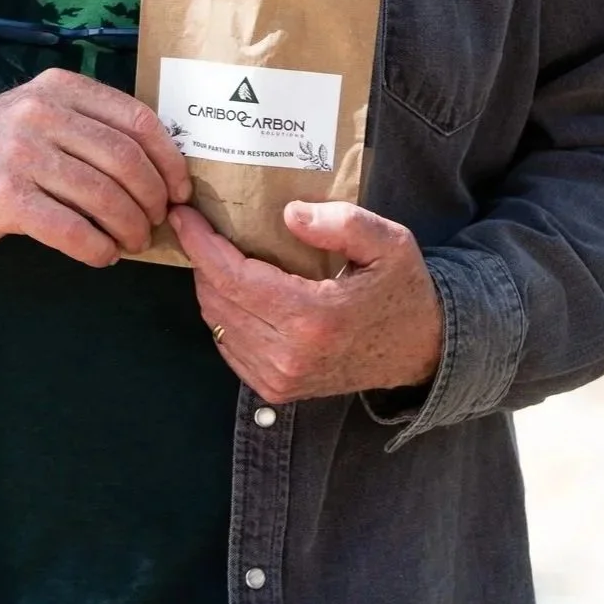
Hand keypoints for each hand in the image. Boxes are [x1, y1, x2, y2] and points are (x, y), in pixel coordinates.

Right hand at [0, 67, 192, 267]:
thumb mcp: (38, 113)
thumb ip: (89, 124)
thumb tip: (161, 164)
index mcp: (59, 87)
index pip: (136, 119)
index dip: (168, 159)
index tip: (179, 189)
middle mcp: (40, 112)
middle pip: (125, 159)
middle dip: (152, 198)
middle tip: (156, 222)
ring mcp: (20, 152)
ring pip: (102, 195)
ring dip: (129, 228)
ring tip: (131, 242)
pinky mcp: (4, 196)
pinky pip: (71, 228)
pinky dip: (97, 248)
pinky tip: (101, 255)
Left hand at [168, 200, 443, 404]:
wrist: (420, 350)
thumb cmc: (401, 289)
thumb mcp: (389, 243)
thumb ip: (342, 223)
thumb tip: (288, 215)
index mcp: (313, 318)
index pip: (232, 277)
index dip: (200, 243)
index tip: (183, 214)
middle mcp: (289, 355)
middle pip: (217, 299)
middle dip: (200, 258)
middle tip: (198, 225)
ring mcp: (280, 378)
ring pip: (218, 322)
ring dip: (209, 284)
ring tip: (213, 251)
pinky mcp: (277, 390)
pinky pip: (228, 345)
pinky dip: (223, 313)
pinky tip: (233, 287)